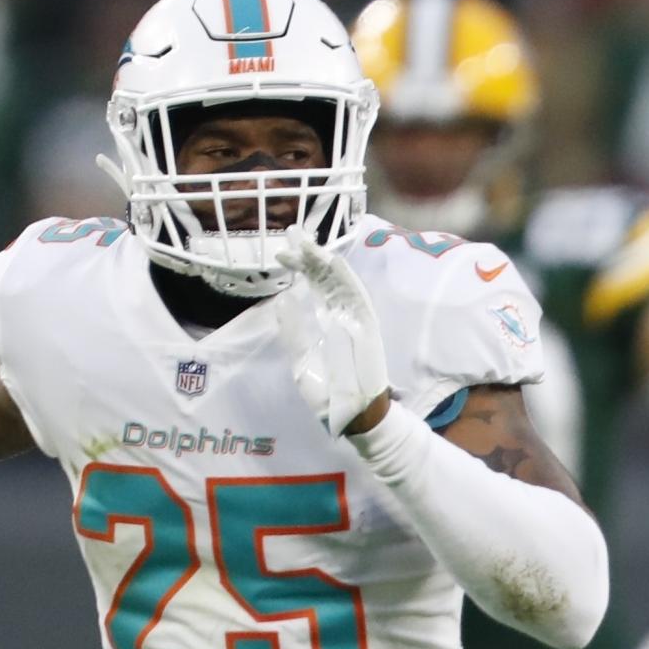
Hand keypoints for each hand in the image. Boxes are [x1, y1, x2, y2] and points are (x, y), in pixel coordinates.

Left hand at [275, 237, 392, 436]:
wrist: (352, 416)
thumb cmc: (328, 394)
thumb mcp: (300, 361)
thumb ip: (293, 330)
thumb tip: (283, 298)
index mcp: (324, 322)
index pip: (311, 287)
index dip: (298, 268)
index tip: (281, 253)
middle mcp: (340, 315)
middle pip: (324, 278)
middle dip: (309, 255)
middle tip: (293, 232)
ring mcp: (355, 320)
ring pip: (339, 284)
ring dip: (325, 262)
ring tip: (306, 242)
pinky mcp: (368, 328)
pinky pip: (358, 300)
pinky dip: (348, 281)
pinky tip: (335, 262)